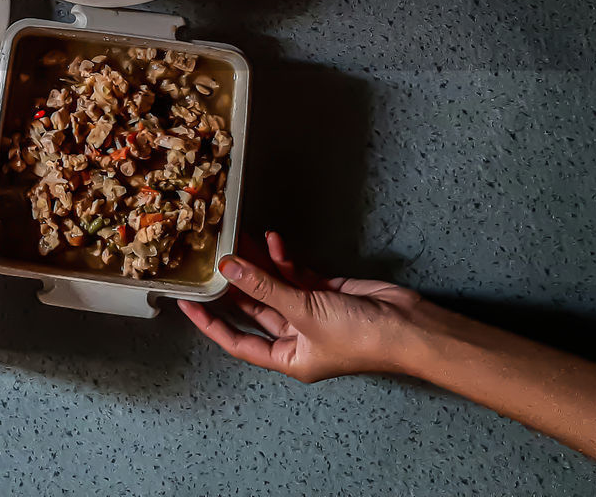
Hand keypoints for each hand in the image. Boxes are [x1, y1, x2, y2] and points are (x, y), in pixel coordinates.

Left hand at [179, 231, 422, 381]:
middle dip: (234, 284)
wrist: (409, 328)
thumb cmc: (360, 337)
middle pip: (254, 310)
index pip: (237, 342)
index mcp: (288, 358)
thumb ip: (264, 288)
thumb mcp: (304, 312)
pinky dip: (283, 259)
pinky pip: (296, 275)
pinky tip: (271, 241)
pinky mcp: (325, 293)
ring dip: (257, 265)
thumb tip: (228, 267)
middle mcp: (295, 338)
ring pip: (273, 287)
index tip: (186, 303)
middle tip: (210, 259)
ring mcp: (310, 314)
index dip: (209, 324)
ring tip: (236, 238)